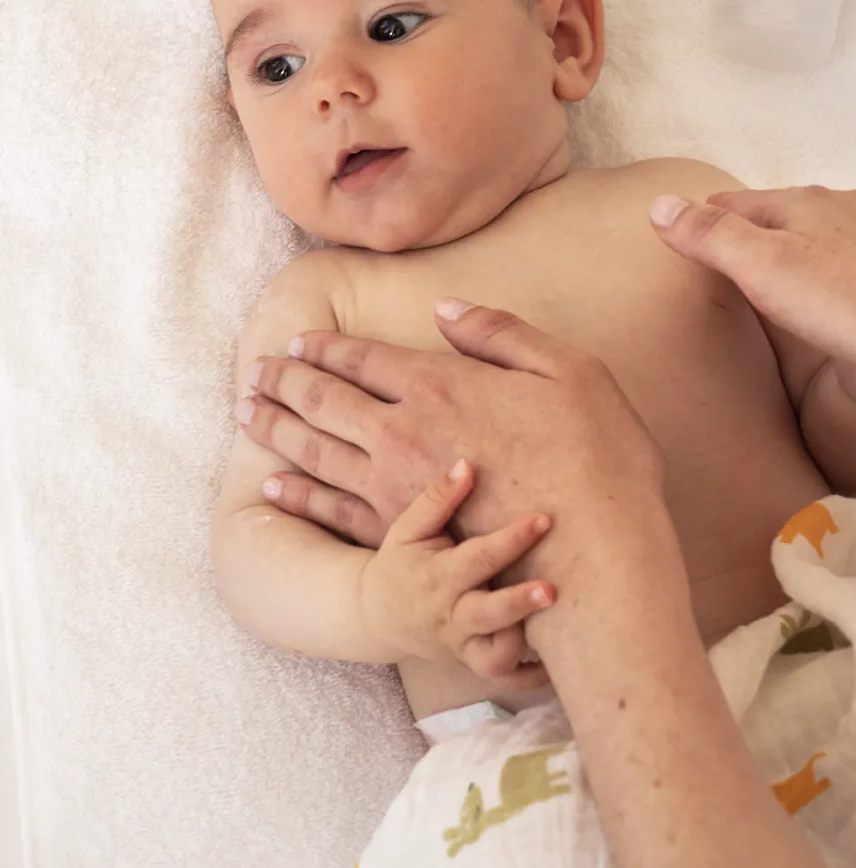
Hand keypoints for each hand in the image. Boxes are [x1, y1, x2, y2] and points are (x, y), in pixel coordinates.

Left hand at [239, 302, 664, 548]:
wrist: (594, 558)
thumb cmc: (595, 458)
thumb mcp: (568, 369)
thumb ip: (501, 334)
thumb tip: (446, 308)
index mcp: (441, 384)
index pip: (364, 357)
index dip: (326, 347)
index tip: (297, 342)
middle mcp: (404, 432)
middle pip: (326, 400)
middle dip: (285, 382)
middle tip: (254, 373)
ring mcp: (395, 488)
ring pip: (316, 450)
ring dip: (277, 428)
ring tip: (248, 413)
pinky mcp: (399, 537)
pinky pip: (330, 509)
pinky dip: (296, 493)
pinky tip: (273, 484)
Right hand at [358, 458, 554, 688]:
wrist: (377, 615)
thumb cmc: (402, 563)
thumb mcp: (409, 528)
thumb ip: (437, 498)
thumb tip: (467, 465)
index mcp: (439, 576)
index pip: (478, 557)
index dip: (511, 539)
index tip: (543, 520)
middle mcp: (451, 615)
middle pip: (487, 614)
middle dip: (519, 604)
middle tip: (552, 590)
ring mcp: (462, 645)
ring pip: (494, 657)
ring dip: (522, 644)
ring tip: (553, 630)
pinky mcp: (471, 664)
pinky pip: (502, 679)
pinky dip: (528, 677)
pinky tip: (555, 664)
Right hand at [651, 185, 855, 410]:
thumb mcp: (769, 270)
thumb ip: (713, 238)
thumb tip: (659, 205)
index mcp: (804, 208)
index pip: (738, 204)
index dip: (710, 218)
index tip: (690, 227)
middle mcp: (853, 209)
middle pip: (797, 222)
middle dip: (775, 240)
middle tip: (751, 269)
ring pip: (851, 246)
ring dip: (834, 270)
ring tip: (820, 301)